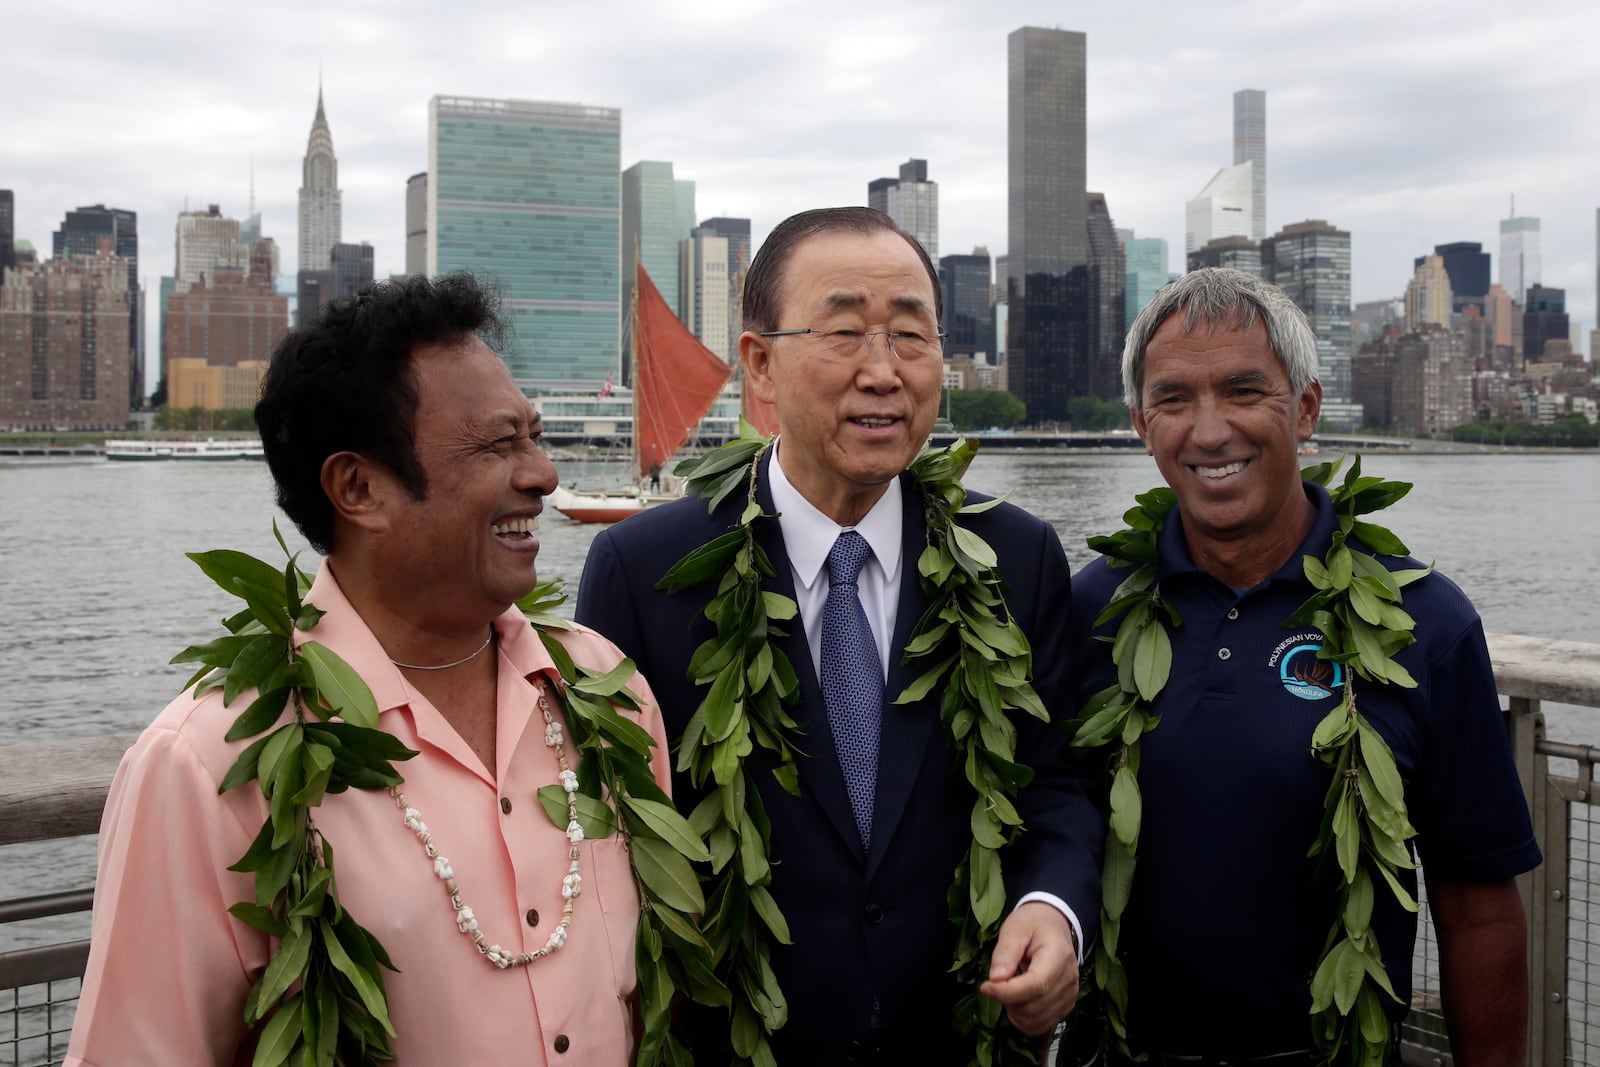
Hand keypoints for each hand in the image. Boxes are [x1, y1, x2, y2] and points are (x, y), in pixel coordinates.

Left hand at [979, 901, 1079, 1035]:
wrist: (1053, 926)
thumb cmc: (1032, 924)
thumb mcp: (1015, 929)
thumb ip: (1005, 952)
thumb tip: (996, 978)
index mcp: (1058, 956)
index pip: (1035, 985)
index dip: (1007, 991)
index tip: (986, 986)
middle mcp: (1068, 980)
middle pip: (1034, 1006)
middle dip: (1007, 999)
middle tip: (996, 982)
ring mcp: (1069, 995)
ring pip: (1035, 1020)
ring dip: (1014, 1011)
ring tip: (1007, 989)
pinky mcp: (1065, 1006)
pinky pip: (1041, 1025)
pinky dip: (1023, 1020)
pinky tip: (1016, 1002)